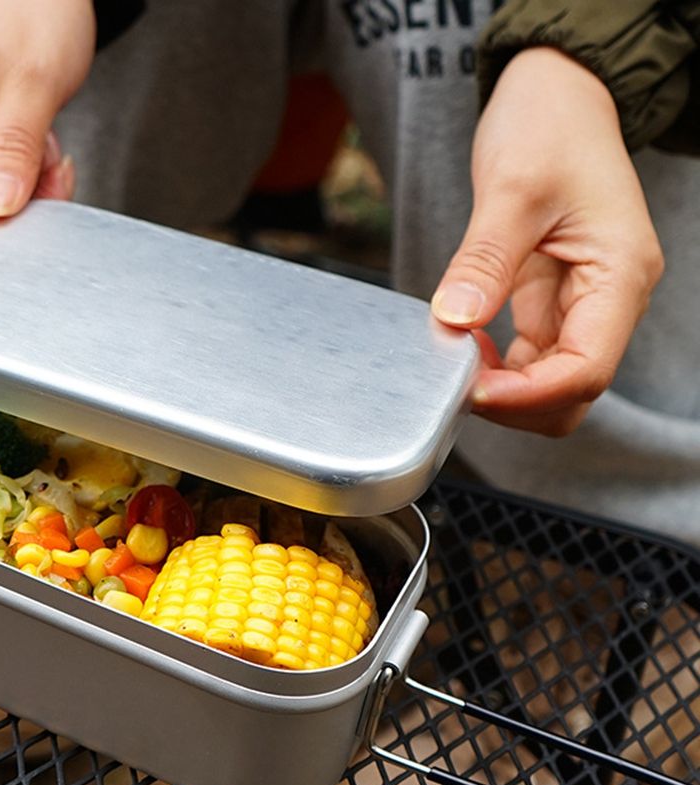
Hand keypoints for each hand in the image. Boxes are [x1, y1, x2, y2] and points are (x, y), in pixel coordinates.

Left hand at [431, 47, 663, 435]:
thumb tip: (455, 320)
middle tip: (454, 381)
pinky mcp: (552, 301)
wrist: (557, 96)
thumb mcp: (512, 188)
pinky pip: (528, 358)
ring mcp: (582, 303)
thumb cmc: (549, 126)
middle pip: (572, 392)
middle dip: (516, 402)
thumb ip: (485, 260)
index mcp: (619, 275)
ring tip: (452, 360)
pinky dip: (494, 366)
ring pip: (550, 383)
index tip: (470, 389)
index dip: (527, 395)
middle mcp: (609, 299)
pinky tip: (461, 344)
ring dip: (502, 387)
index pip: (586, 370)